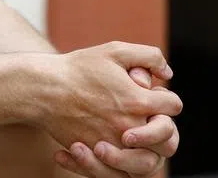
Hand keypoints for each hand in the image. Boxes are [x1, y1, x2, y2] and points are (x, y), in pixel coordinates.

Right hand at [40, 42, 180, 159]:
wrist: (44, 90)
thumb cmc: (78, 68)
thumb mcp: (115, 51)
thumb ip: (149, 56)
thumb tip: (167, 74)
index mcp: (138, 101)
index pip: (173, 106)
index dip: (167, 98)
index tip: (155, 95)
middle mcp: (129, 127)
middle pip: (169, 140)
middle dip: (165, 128)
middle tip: (150, 119)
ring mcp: (114, 146)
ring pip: (148, 163)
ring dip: (147, 150)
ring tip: (134, 137)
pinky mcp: (97, 158)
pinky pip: (120, 174)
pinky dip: (121, 165)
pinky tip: (114, 148)